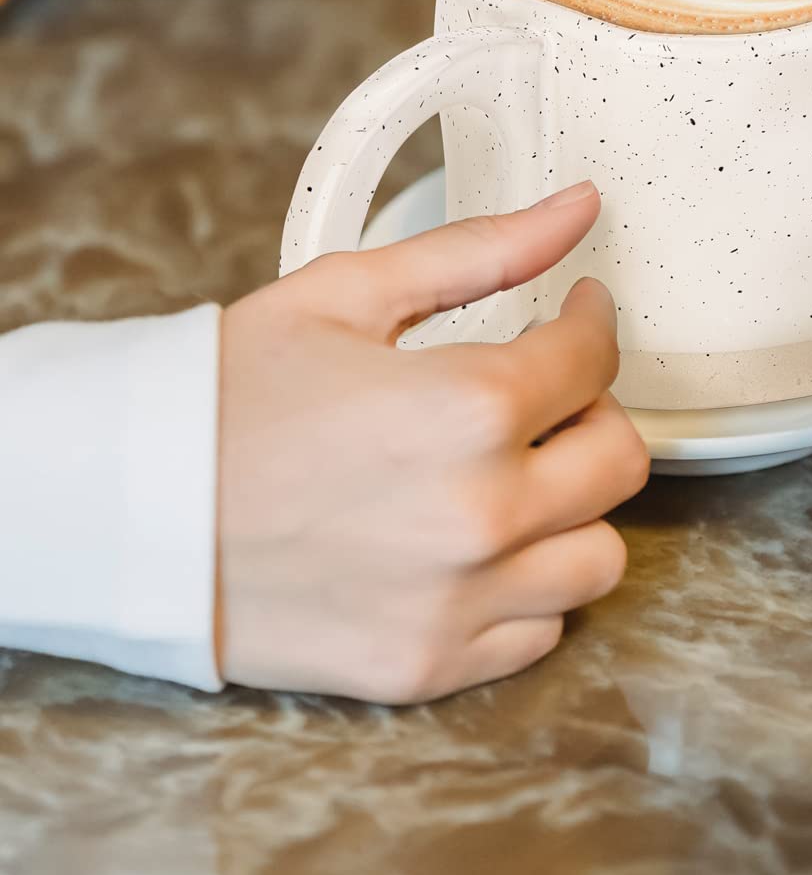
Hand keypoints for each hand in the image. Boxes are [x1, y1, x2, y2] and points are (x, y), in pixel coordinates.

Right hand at [215, 180, 647, 702]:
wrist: (128, 508)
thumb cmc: (227, 394)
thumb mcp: (350, 294)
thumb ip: (482, 250)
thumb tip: (576, 209)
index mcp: (468, 409)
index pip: (595, 360)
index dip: (593, 323)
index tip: (577, 314)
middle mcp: (480, 514)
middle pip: (620, 461)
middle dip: (594, 410)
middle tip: (549, 394)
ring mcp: (457, 602)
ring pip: (599, 558)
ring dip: (573, 508)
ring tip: (520, 474)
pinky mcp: (426, 666)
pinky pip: (540, 632)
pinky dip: (528, 587)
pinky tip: (482, 545)